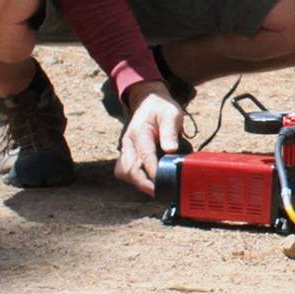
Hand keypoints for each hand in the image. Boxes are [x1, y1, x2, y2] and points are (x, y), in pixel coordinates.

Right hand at [115, 81, 188, 196]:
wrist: (149, 101)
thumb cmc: (161, 109)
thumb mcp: (171, 115)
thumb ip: (170, 132)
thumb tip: (170, 150)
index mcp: (139, 132)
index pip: (144, 156)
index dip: (153, 171)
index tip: (163, 182)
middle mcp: (128, 142)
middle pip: (129, 169)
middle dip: (143, 183)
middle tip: (160, 192)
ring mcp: (126, 149)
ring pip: (124, 172)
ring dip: (137, 182)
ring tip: (154, 188)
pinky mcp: (127, 154)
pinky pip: (124, 171)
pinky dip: (133, 178)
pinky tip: (147, 181)